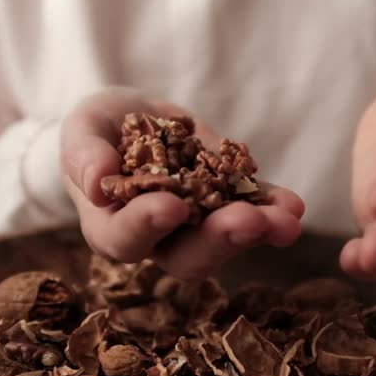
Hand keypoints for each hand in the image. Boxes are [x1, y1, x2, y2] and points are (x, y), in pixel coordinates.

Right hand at [60, 87, 304, 278]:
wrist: (132, 119)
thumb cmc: (97, 130)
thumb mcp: (83, 129)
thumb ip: (83, 153)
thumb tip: (97, 181)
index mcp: (111, 227)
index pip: (125, 238)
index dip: (146, 226)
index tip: (171, 206)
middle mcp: (157, 239)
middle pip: (186, 256)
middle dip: (219, 240)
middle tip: (247, 222)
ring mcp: (196, 226)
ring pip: (226, 241)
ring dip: (258, 232)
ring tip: (286, 220)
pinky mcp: (226, 204)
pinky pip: (252, 212)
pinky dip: (273, 210)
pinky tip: (293, 205)